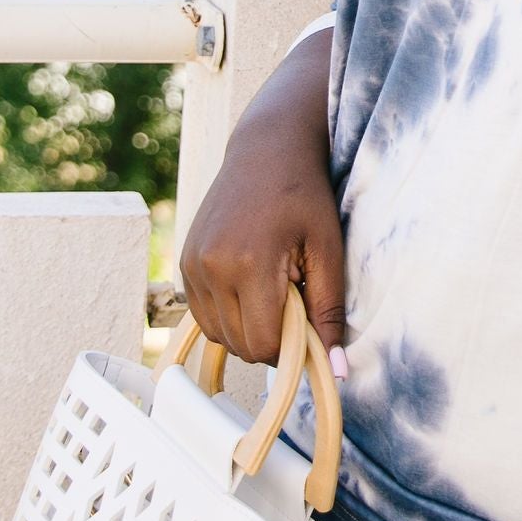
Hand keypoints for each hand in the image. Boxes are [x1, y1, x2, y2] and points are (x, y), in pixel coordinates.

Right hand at [179, 99, 349, 373]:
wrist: (266, 149)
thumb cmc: (305, 195)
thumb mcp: (328, 250)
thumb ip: (330, 312)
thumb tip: (337, 371)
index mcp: (248, 263)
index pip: (263, 344)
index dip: (292, 347)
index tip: (310, 325)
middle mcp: (210, 267)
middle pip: (240, 345)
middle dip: (271, 339)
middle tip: (295, 301)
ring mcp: (191, 265)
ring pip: (218, 335)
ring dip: (248, 328)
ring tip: (274, 289)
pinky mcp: (184, 263)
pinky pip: (204, 315)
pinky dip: (228, 314)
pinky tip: (251, 284)